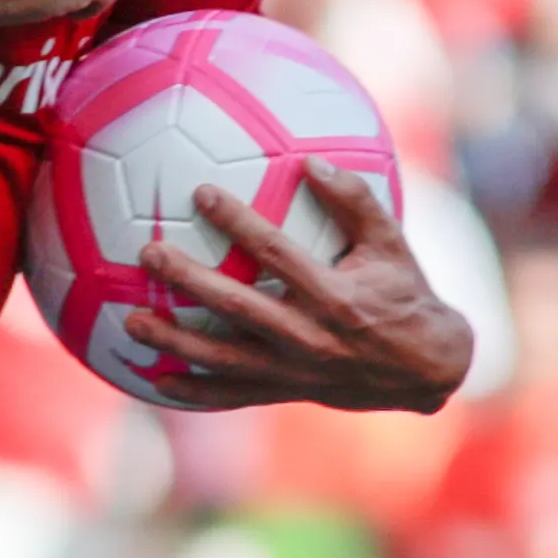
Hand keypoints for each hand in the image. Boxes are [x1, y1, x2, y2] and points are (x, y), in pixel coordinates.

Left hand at [124, 163, 474, 413]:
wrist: (426, 370)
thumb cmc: (406, 296)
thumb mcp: (393, 245)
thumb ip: (355, 201)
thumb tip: (312, 161)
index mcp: (335, 297)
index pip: (277, 254)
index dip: (238, 222)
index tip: (201, 192)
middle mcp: (309, 338)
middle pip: (238, 309)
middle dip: (190, 281)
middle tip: (149, 254)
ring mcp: (294, 372)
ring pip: (224, 359)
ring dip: (175, 342)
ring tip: (132, 322)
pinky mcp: (286, 392)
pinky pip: (233, 396)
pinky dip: (194, 393)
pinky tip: (155, 380)